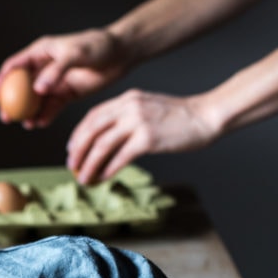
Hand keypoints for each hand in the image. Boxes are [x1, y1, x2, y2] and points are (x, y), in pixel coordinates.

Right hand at [0, 29, 129, 126]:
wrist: (122, 54)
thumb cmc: (99, 46)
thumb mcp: (76, 54)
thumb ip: (56, 71)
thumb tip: (37, 89)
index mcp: (41, 51)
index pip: (14, 66)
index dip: (1, 81)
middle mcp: (45, 66)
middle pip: (21, 86)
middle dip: (12, 103)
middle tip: (7, 118)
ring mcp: (56, 81)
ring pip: (36, 100)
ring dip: (29, 112)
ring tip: (27, 124)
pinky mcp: (67, 93)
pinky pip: (52, 107)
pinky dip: (45, 116)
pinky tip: (41, 124)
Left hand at [66, 88, 214, 183]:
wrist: (205, 117)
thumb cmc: (178, 118)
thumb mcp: (147, 109)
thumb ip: (127, 118)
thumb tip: (105, 143)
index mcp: (127, 98)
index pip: (93, 116)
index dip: (78, 134)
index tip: (72, 149)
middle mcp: (129, 107)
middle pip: (92, 130)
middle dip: (78, 150)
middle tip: (72, 166)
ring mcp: (138, 122)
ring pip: (102, 145)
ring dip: (89, 164)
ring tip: (83, 178)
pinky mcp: (148, 138)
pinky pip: (120, 157)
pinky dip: (107, 169)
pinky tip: (102, 178)